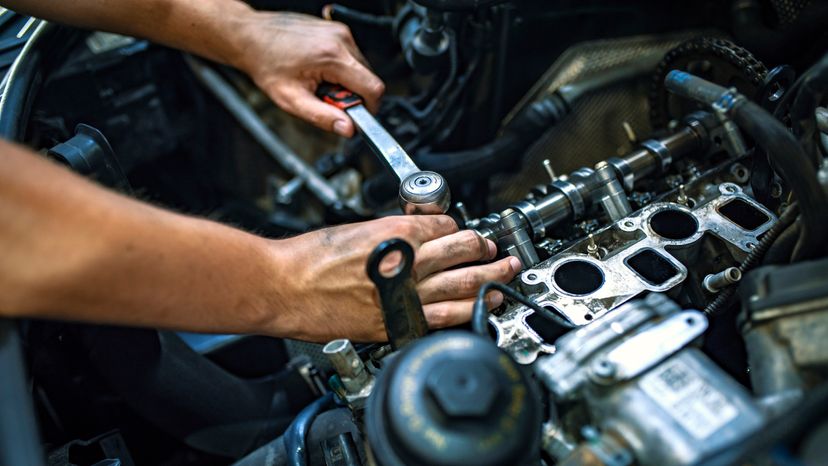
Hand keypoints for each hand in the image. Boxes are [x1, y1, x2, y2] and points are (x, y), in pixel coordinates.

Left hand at [232, 11, 383, 136]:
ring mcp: (340, 32)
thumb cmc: (267, 65)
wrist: (251, 37)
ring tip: (319, 81)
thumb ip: (322, 117)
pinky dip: (340, 68)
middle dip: (352, 95)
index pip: (373, 88)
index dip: (369, 108)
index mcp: (332, 57)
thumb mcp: (292, 100)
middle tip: (326, 97)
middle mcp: (340, 39)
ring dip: (346, 81)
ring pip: (361, 68)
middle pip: (368, 78)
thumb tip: (348, 129)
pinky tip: (319, 69)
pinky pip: (351, 56)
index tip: (354, 115)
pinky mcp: (336, 30)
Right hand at [271, 215, 520, 341]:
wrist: (283, 286)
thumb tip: (416, 235)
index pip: (447, 226)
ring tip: (503, 277)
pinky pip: (442, 319)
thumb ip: (392, 232)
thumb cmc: (309, 258)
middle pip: (465, 252)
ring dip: (490, 280)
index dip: (458, 227)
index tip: (463, 233)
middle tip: (497, 251)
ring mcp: (405, 296)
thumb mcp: (357, 229)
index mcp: (398, 232)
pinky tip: (480, 309)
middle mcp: (409, 262)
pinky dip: (466, 312)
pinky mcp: (395, 323)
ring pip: (464, 286)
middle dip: (486, 250)